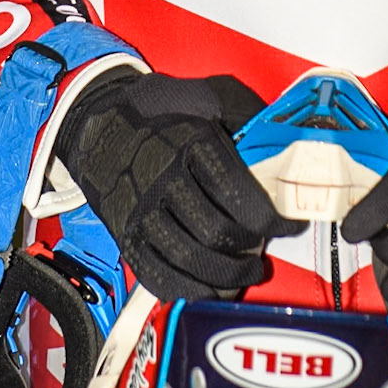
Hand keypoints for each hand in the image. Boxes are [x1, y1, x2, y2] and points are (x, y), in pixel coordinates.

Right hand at [57, 69, 303, 301]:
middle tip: (262, 251)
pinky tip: (211, 287)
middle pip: (215, 232)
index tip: (289, 225)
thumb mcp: (209, 96)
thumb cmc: (164, 110)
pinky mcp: (125, 237)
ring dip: (226, 276)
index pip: (236, 192)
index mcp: (190, 143)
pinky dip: (189, 290)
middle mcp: (162, 179)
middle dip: (249, 250)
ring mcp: (140, 212)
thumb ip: (248, 117)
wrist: (98, 122)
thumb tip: (287, 145)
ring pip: (188, 260)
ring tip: (244, 273)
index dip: (271, 217)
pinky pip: (158, 277)